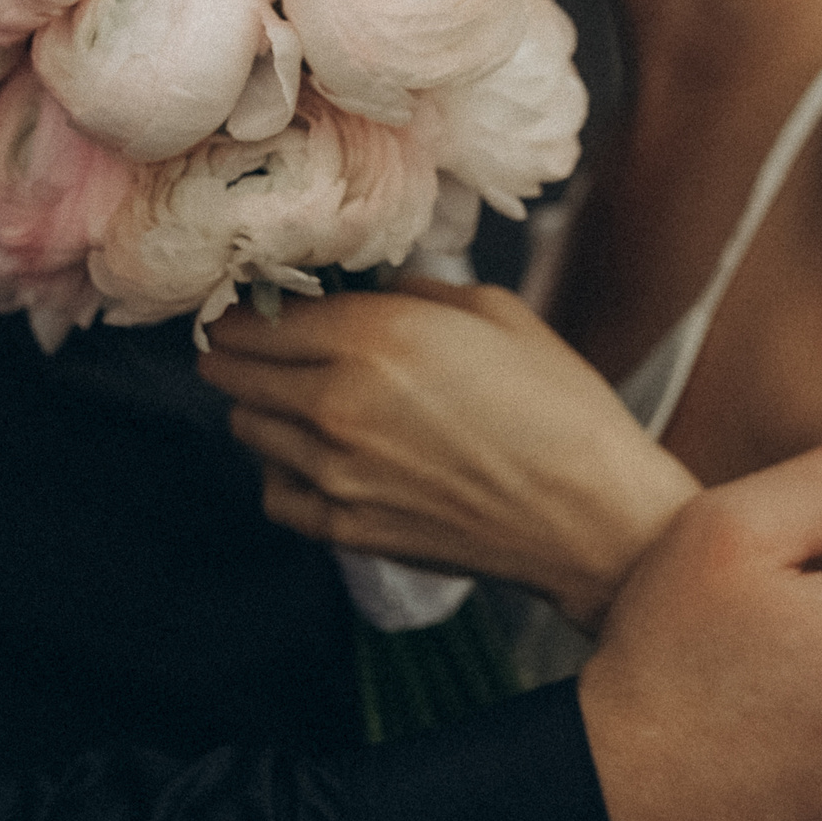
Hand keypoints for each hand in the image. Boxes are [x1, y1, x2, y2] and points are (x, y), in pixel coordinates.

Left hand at [196, 279, 699, 628]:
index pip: (259, 315)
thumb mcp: (494, 311)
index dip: (252, 304)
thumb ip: (411, 292)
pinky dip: (283, 470)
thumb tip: (366, 291)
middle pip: (230, 369)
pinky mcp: (346, 529)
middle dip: (238, 350)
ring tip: (303, 398)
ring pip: (246, 426)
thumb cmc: (558, 405)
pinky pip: (273, 492)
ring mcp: (336, 473)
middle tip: (265, 344)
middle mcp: (338, 402)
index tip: (260, 302)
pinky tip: (322, 458)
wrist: (592, 515)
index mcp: (375, 335)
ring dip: (263, 406)